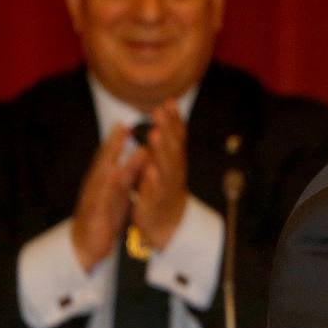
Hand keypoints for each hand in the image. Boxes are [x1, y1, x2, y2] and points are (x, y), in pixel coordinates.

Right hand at [70, 124, 147, 270]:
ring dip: (116, 161)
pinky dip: (112, 186)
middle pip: (104, 161)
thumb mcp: (116, 193)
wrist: (85, 246)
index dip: (117, 140)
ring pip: (105, 177)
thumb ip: (124, 176)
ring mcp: (94, 199)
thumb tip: (135, 157)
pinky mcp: (97, 214)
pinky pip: (106, 199)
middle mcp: (96, 186)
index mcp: (103, 181)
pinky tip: (116, 175)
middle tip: (122, 125)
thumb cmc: (102, 216)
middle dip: (113, 144)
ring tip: (128, 149)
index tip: (126, 121)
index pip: (109, 157)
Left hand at [131, 100, 188, 250]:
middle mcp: (174, 172)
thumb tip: (166, 112)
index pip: (176, 137)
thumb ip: (167, 140)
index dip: (174, 120)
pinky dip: (154, 181)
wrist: (168, 225)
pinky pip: (156, 191)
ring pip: (166, 167)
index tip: (169, 101)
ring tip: (155, 134)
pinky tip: (150, 169)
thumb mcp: (167, 163)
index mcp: (174, 162)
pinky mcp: (157, 204)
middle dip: (167, 129)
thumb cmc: (164, 189)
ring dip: (161, 150)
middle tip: (161, 112)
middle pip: (172, 148)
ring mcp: (167, 188)